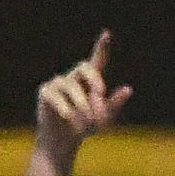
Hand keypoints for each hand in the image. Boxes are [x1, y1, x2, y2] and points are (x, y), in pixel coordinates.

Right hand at [35, 32, 131, 164]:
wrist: (64, 142)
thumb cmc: (86, 127)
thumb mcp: (104, 118)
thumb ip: (114, 103)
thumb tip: (128, 89)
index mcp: (90, 82)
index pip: (97, 61)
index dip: (101, 47)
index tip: (107, 33)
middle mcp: (73, 78)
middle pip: (84, 67)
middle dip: (94, 79)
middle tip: (101, 95)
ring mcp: (57, 84)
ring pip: (72, 86)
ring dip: (82, 104)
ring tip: (88, 121)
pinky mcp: (45, 93)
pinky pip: (56, 96)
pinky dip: (66, 109)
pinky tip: (69, 118)